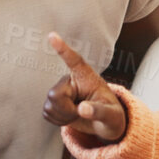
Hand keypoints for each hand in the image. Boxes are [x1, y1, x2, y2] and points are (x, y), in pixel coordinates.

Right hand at [40, 32, 125, 146]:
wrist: (103, 124)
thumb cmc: (111, 114)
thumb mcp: (111, 115)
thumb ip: (99, 111)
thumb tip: (82, 109)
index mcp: (86, 76)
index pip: (74, 60)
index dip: (62, 48)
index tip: (52, 35)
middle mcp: (70, 80)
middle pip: (55, 94)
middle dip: (66, 110)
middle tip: (81, 112)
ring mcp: (60, 91)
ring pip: (50, 106)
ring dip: (63, 117)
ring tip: (78, 114)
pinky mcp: (53, 102)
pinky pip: (47, 113)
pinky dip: (58, 121)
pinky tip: (70, 118)